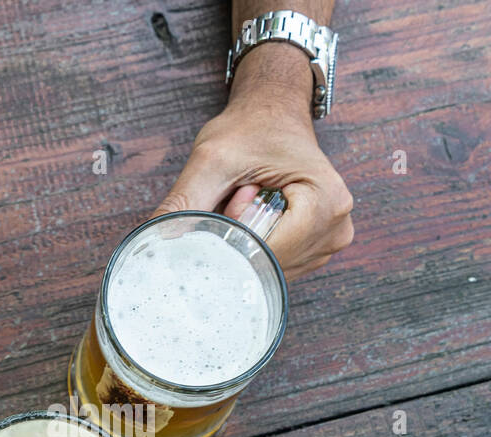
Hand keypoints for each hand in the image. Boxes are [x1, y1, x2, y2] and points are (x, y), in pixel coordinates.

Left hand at [156, 42, 353, 278]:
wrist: (272, 112)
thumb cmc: (249, 128)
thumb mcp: (212, 159)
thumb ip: (184, 201)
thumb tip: (154, 242)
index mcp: (326, 201)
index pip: (271, 251)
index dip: (237, 235)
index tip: (229, 199)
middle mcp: (337, 226)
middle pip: (271, 263)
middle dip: (241, 238)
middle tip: (239, 193)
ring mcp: (331, 240)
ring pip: (270, 269)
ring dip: (248, 242)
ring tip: (250, 198)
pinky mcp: (318, 248)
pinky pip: (276, 265)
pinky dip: (257, 245)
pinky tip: (258, 214)